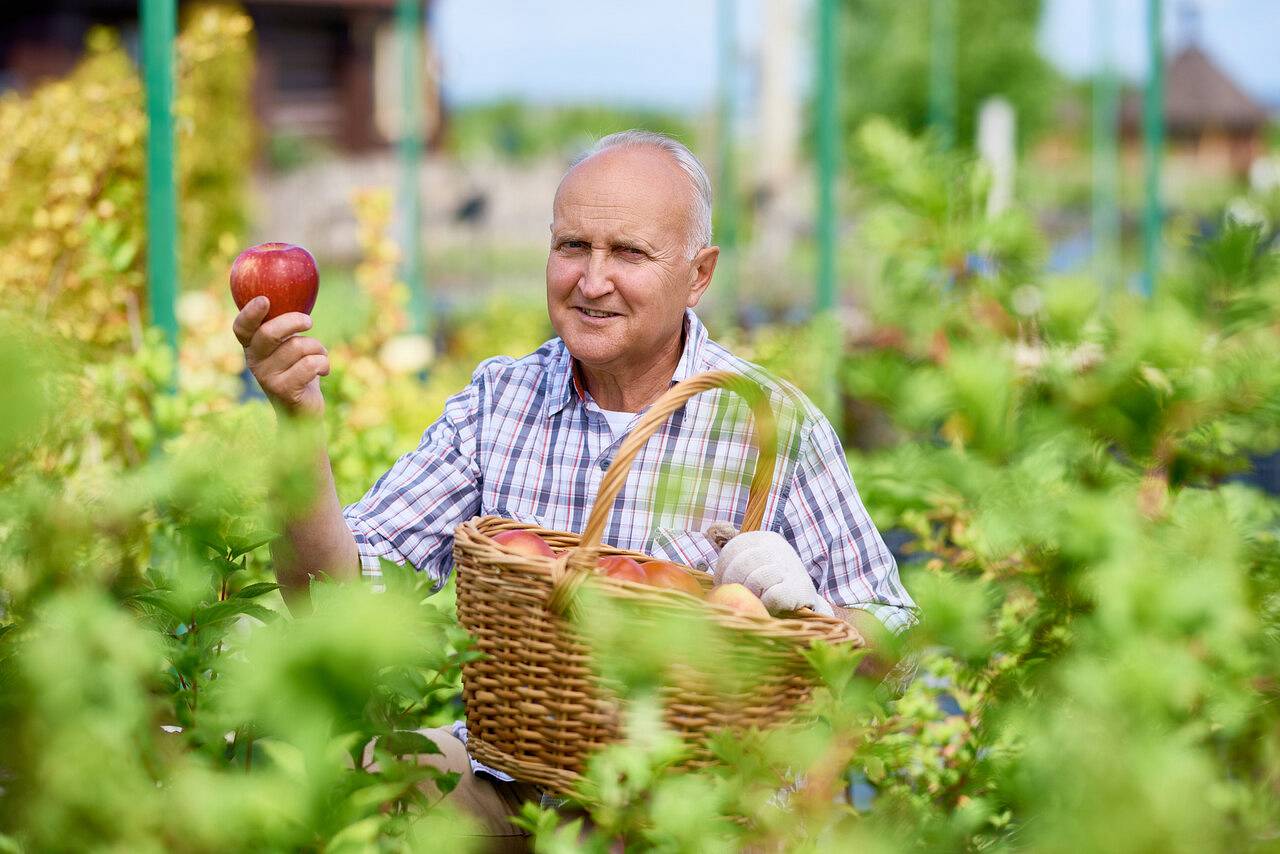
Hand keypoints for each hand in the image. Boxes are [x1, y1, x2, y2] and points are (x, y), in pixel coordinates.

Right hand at [232, 296, 328, 416]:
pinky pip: (310, 364)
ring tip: (320, 356)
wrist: (303, 411)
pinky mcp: (283, 390)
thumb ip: (288, 326)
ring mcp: (266, 377)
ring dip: (318, 348)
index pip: (242, 327)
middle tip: (309, 322)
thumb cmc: (299, 370)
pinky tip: (324, 371)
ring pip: (298, 347)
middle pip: (270, 333)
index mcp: (252, 347)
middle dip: (294, 322)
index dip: (250, 313)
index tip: (265, 299)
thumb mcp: (290, 347)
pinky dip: (324, 363)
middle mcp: (254, 361)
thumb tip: (300, 288)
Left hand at [715, 531, 834, 616]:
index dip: (723, 573)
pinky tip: (772, 607)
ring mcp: (790, 565)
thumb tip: (701, 579)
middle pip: (741, 565)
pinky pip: (772, 597)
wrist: (804, 603)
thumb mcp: (753, 568)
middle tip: (741, 599)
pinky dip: (768, 605)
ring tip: (759, 602)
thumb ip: (733, 566)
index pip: (732, 551)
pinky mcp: (799, 587)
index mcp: (763, 538)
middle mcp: (778, 547)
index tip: (726, 587)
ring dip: (753, 597)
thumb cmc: (769, 588)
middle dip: (735, 586)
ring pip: (755, 580)